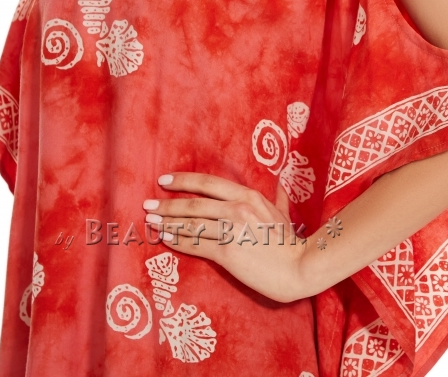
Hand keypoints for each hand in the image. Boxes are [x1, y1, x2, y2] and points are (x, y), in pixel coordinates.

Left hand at [142, 172, 309, 303]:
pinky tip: (166, 239)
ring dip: (168, 222)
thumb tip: (283, 184)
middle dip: (167, 204)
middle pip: (194, 203)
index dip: (183, 181)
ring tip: (152, 222)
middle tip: (148, 205)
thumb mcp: (283, 215)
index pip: (208, 183)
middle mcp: (237, 208)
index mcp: (248, 196)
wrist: (299, 267)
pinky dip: (177, 241)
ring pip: (191, 223)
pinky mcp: (227, 252)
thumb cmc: (291, 243)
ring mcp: (231, 230)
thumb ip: (278, 198)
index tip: (164, 180)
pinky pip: (195, 244)